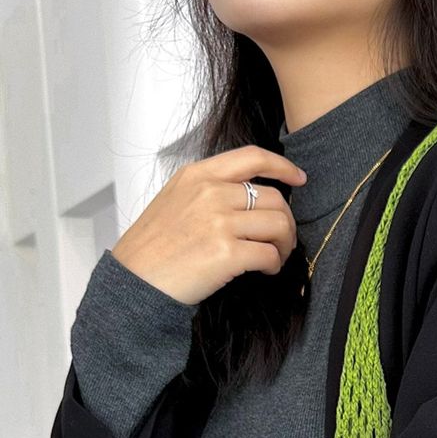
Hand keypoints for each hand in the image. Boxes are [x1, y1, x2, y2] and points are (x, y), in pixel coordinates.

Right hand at [111, 145, 306, 305]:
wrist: (136, 280)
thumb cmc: (153, 247)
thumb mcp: (175, 200)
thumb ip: (209, 191)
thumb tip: (247, 198)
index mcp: (198, 176)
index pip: (252, 157)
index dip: (283, 167)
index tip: (299, 177)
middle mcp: (210, 193)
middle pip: (274, 197)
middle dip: (286, 221)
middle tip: (281, 240)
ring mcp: (219, 222)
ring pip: (278, 224)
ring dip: (284, 244)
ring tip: (274, 256)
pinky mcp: (227, 253)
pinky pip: (270, 254)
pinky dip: (274, 264)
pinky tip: (265, 270)